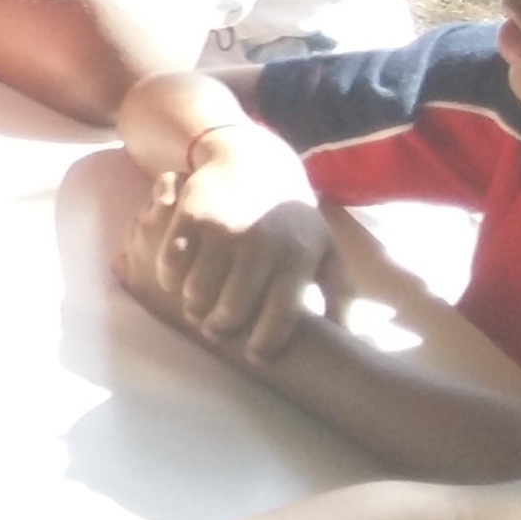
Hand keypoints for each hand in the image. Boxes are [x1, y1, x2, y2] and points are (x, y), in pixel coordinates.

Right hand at [117, 171, 341, 371]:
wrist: (254, 161)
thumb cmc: (292, 219)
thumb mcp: (324, 250)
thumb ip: (340, 294)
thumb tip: (349, 337)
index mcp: (297, 256)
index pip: (280, 316)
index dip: (265, 345)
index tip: (255, 358)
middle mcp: (261, 242)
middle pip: (232, 309)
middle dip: (221, 329)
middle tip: (217, 331)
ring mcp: (223, 227)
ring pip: (197, 291)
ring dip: (194, 307)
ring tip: (198, 309)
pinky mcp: (191, 214)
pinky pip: (172, 263)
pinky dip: (171, 278)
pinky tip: (179, 280)